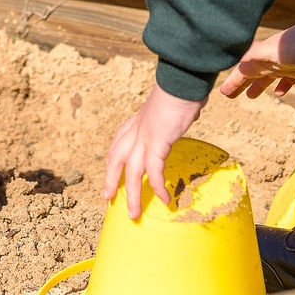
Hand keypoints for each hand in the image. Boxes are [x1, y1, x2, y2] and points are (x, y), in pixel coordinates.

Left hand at [104, 84, 203, 218]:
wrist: (181, 80)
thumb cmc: (180, 89)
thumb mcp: (169, 105)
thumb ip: (171, 115)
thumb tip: (186, 112)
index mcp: (136, 121)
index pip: (118, 144)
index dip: (112, 161)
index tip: (111, 174)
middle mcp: (135, 130)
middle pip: (115, 160)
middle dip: (111, 180)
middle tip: (108, 198)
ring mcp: (143, 137)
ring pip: (131, 173)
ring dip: (132, 196)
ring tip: (134, 214)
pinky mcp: (156, 142)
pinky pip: (154, 171)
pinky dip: (157, 186)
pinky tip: (164, 199)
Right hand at [219, 16, 294, 99]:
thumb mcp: (272, 50)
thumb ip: (253, 53)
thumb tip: (233, 58)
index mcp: (262, 57)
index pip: (243, 71)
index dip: (233, 81)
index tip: (223, 92)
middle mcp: (272, 60)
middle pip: (252, 74)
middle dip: (241, 83)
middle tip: (229, 94)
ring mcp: (287, 65)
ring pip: (268, 78)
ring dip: (258, 86)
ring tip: (250, 95)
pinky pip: (288, 80)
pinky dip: (282, 87)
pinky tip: (280, 94)